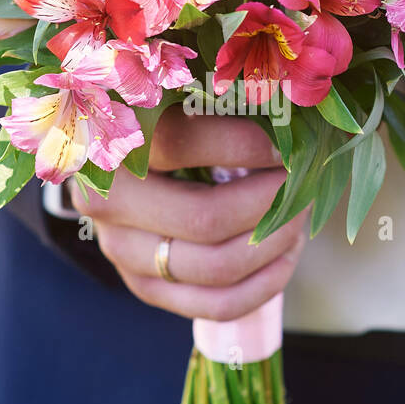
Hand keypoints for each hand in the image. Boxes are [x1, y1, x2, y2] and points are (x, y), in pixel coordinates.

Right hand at [70, 107, 306, 320]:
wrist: (122, 170)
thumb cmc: (165, 122)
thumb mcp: (180, 98)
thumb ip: (220, 100)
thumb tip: (289, 112)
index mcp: (109, 142)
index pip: (179, 143)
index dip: (243, 145)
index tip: (282, 145)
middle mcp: (106, 201)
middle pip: (204, 218)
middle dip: (269, 203)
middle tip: (298, 184)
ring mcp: (121, 250)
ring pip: (215, 268)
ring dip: (274, 244)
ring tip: (297, 217)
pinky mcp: (144, 285)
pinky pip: (217, 304)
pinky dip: (265, 285)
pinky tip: (285, 256)